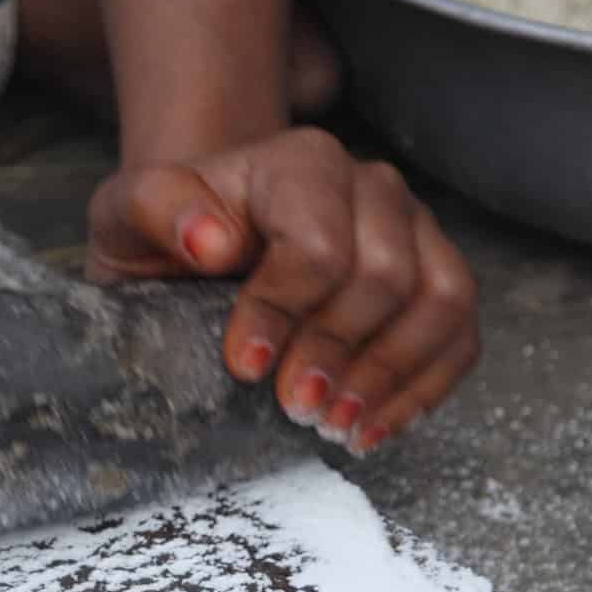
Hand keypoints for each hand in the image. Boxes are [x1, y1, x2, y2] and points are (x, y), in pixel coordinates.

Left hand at [87, 128, 478, 452]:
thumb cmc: (171, 233)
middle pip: (386, 275)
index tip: (244, 367)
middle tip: (293, 409)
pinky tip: (372, 429)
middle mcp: (373, 188)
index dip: (285, 311)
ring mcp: (417, 233)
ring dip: (391, 377)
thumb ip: (155, 210)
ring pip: (443, 301)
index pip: (317, 241)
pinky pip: (461, 336)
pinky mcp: (439, 280)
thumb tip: (211, 242)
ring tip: (336, 427)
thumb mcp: (129, 215)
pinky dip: (423, 390)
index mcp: (301, 163)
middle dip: (338, 352)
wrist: (209, 244)